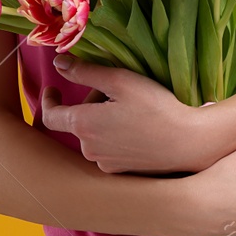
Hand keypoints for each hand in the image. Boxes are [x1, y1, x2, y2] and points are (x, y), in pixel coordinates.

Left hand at [39, 56, 219, 174]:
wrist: (188, 143)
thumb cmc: (155, 108)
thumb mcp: (120, 81)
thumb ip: (85, 72)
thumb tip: (59, 65)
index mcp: (83, 125)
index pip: (50, 115)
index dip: (48, 100)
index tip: (53, 89)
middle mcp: (88, 149)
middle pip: (78, 121)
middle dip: (90, 103)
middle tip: (117, 90)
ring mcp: (104, 163)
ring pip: (93, 134)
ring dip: (102, 119)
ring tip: (131, 107)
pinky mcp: (120, 171)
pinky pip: (107, 148)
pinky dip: (114, 135)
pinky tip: (137, 127)